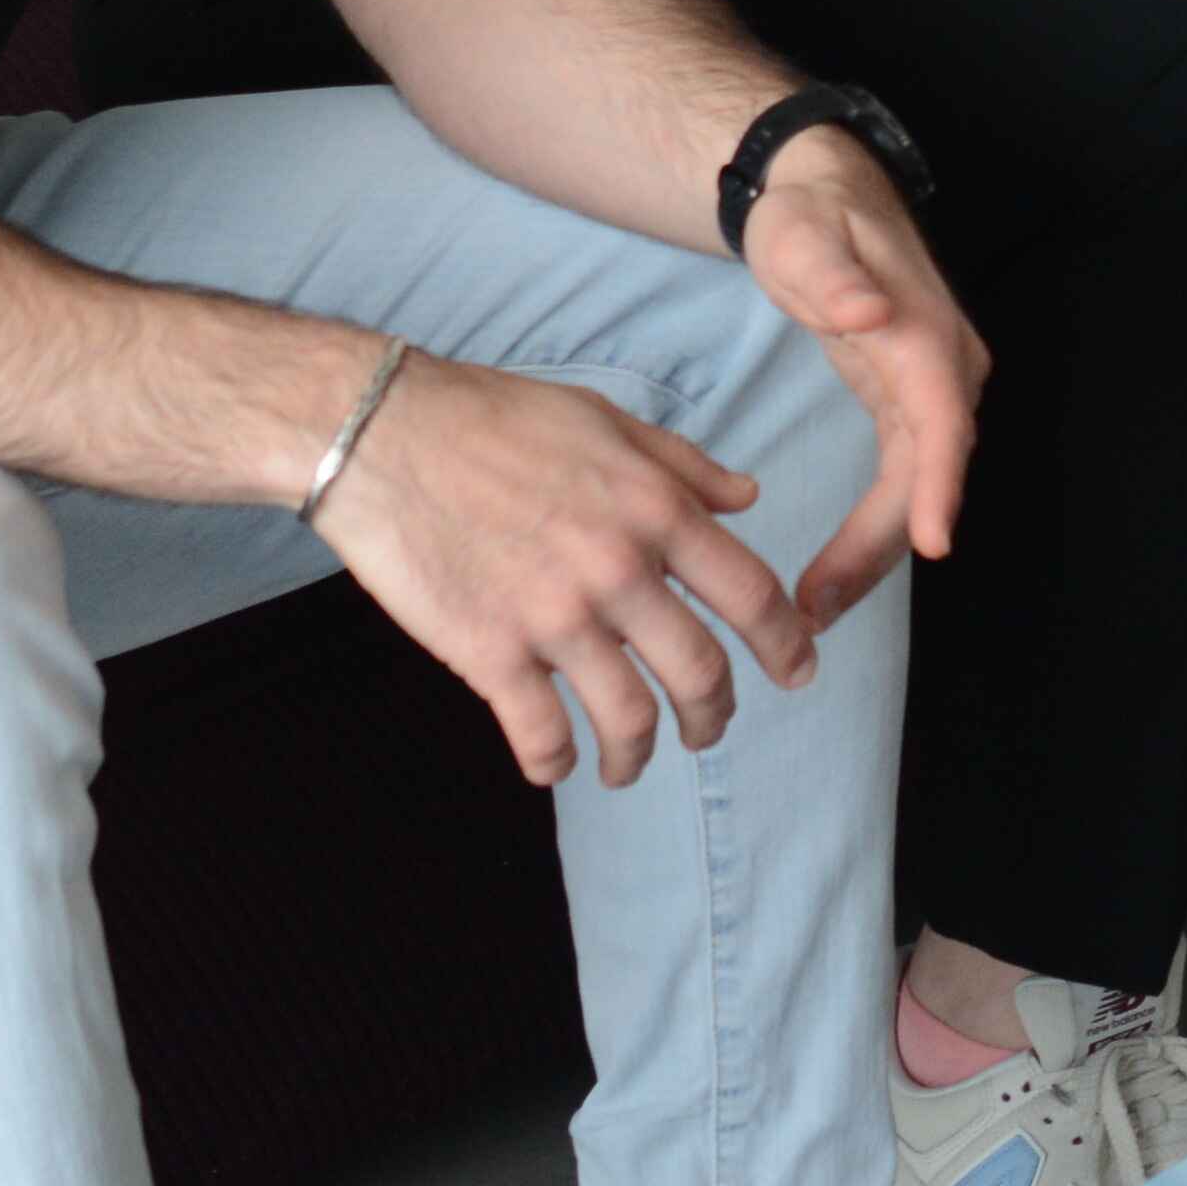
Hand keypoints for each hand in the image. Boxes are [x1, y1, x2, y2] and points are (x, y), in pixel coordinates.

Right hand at [312, 347, 819, 788]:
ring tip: (628, 766)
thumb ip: (683, 466)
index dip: (785, 644)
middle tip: (709, 731)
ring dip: (638, 755)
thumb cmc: (496, 418)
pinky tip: (554, 766)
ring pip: (629, 718)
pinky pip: (540, 734)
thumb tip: (747, 496)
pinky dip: (555, 764)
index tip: (799, 672)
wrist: (387, 433)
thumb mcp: (607, 421)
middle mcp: (618, 570)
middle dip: (714, 716)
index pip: (751, 594)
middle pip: (700, 672)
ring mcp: (555, 617)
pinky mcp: (490, 652)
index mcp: (657, 510)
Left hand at [736, 131, 992, 627]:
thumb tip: (868, 313)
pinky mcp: (911, 405)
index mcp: (924, 334)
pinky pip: (905, 479)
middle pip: (930, 471)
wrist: (826, 192)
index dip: (941, 484)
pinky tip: (831, 575)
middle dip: (884, 546)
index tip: (934, 544)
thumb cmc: (809, 215)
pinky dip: (875, 529)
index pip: (943, 418)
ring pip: (919, 486)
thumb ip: (831, 275)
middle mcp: (947, 369)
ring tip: (815, 610)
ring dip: (875, 551)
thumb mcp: (803, 235)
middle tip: (818, 608)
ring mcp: (934, 390)